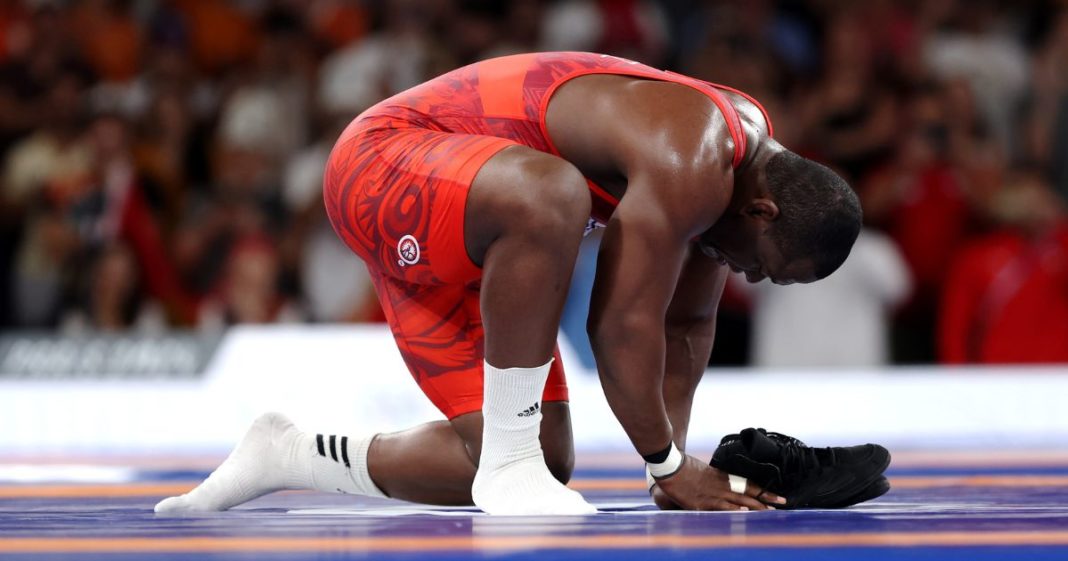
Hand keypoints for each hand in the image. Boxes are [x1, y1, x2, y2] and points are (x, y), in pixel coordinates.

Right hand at [654, 455, 785, 510]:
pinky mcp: (701, 505)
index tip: (778, 496)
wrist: (670, 466)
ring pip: (738, 503)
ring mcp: (712, 496)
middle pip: (748, 494)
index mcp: (722, 478)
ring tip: (769, 513)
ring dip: (754, 508)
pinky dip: (732, 511)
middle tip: (782, 504)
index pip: (748, 485)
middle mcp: (721, 487)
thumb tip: (726, 485)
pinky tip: (743, 514)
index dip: (764, 491)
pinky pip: (720, 509)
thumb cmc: (684, 467)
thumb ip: (715, 479)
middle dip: (766, 500)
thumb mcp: (704, 471)